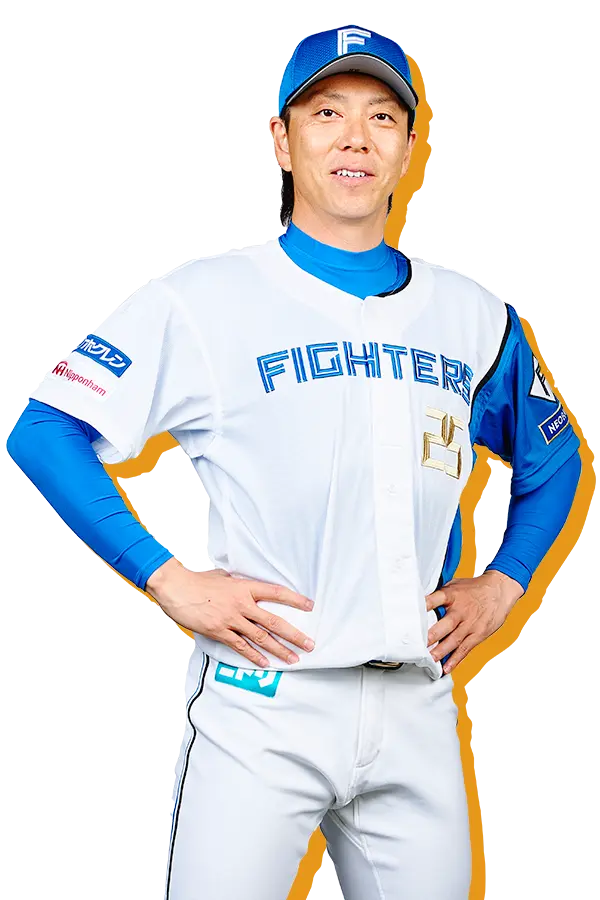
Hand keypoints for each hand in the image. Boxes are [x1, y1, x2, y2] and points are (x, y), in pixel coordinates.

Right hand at [145, 559, 314, 667]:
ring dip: (279, 650)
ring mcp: (231, 619)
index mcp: (245, 587)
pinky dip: (254, 656)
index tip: (310, 606)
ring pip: (260, 638)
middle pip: (274, 622)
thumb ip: (238, 583)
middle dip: (294, 635)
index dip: (295, 600)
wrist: (177, 588)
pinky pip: (240, 646)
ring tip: (293, 659)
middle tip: (309, 644)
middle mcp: (241, 604)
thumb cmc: (199, 580)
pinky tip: (265, 662)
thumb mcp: (224, 576)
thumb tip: (245, 585)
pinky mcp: (219, 632)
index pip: (276, 593)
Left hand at [425, 570, 523, 673]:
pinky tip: (446, 668)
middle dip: (430, 637)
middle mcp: (460, 610)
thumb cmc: (474, 589)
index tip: (410, 616)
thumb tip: (419, 603)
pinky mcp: (478, 634)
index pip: (434, 600)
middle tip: (417, 647)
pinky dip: (455, 660)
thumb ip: (439, 595)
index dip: (422, 607)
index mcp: (451, 595)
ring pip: (453, 640)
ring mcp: (469, 624)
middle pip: (444, 625)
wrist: (499, 591)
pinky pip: (465, 649)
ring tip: (428, 661)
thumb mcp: (454, 584)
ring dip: (440, 652)